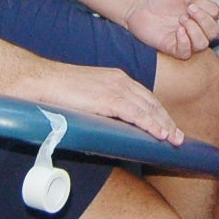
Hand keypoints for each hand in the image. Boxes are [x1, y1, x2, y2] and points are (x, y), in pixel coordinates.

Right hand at [23, 62, 185, 143]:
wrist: (40, 81)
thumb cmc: (56, 91)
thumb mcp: (86, 96)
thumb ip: (100, 108)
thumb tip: (108, 127)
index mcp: (115, 78)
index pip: (144, 96)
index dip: (158, 112)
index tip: (168, 125)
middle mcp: (120, 80)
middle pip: (151, 102)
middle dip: (166, 120)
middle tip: (178, 137)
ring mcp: (115, 87)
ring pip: (148, 109)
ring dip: (164, 125)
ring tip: (175, 140)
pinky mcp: (109, 98)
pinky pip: (137, 113)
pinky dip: (152, 124)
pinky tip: (161, 134)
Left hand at [123, 0, 218, 59]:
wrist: (141, 7)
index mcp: (200, 13)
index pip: (215, 14)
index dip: (205, 7)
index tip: (190, 0)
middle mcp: (196, 28)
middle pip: (214, 32)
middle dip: (203, 19)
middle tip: (188, 9)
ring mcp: (186, 39)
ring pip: (202, 44)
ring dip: (194, 30)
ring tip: (181, 19)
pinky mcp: (174, 48)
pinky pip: (186, 52)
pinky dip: (184, 42)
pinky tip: (178, 31)